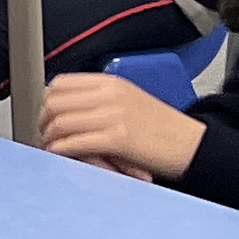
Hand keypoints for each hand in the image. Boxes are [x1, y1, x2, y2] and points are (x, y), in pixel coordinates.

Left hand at [42, 72, 207, 183]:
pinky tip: (60, 155)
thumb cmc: (165, 129)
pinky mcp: (118, 138)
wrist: (195, 146)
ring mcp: (114, 116)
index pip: (61, 83)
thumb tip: (65, 108)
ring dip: (49, 137)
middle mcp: (111, 95)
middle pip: (55, 102)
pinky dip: (61, 150)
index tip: (46, 114)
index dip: (47, 100)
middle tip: (44, 134)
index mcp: (112, 83)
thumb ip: (100, 100)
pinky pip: (74, 142)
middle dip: (43, 120)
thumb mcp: (130, 102)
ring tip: (52, 147)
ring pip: (60, 122)